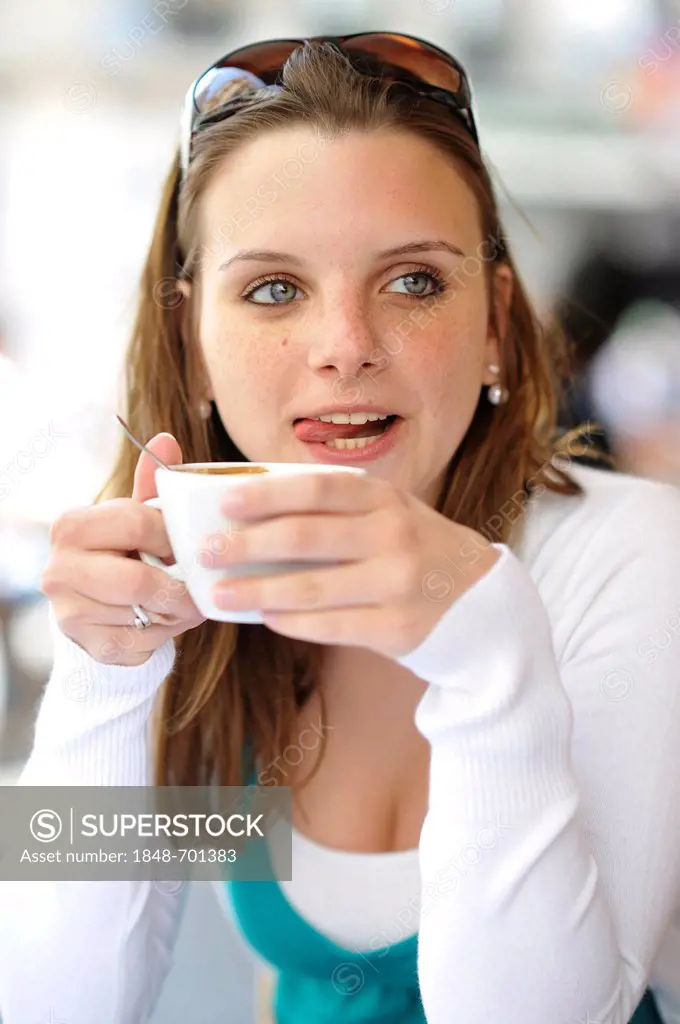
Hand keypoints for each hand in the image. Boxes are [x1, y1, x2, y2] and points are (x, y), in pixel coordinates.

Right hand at [42, 433, 205, 665]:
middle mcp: (59, 568)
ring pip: (144, 613)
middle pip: (138, 580)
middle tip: (197, 588)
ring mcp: (68, 611)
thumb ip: (152, 482)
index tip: (188, 545)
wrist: (98, 607)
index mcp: (72, 525)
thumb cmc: (125, 553)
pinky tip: (162, 621)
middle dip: (178, 587)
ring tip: (183, 602)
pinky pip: (142, 642)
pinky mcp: (87, 644)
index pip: (137, 523)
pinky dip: (163, 634)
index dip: (173, 537)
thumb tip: (165, 439)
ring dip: (176, 612)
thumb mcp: (137, 516)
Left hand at [204, 472, 500, 658]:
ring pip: (312, 588)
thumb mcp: (388, 514)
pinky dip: (293, 623)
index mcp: (385, 499)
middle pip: (306, 537)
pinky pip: (332, 626)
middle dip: (248, 545)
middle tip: (206, 552)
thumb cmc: (416, 551)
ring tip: (219, 595)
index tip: (224, 501)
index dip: (269, 493)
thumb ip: (336, 508)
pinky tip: (266, 619)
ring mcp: (398, 584)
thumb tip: (255, 509)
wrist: (484, 604)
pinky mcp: (399, 629)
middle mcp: (394, 536)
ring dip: (257, 592)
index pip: (319, 489)